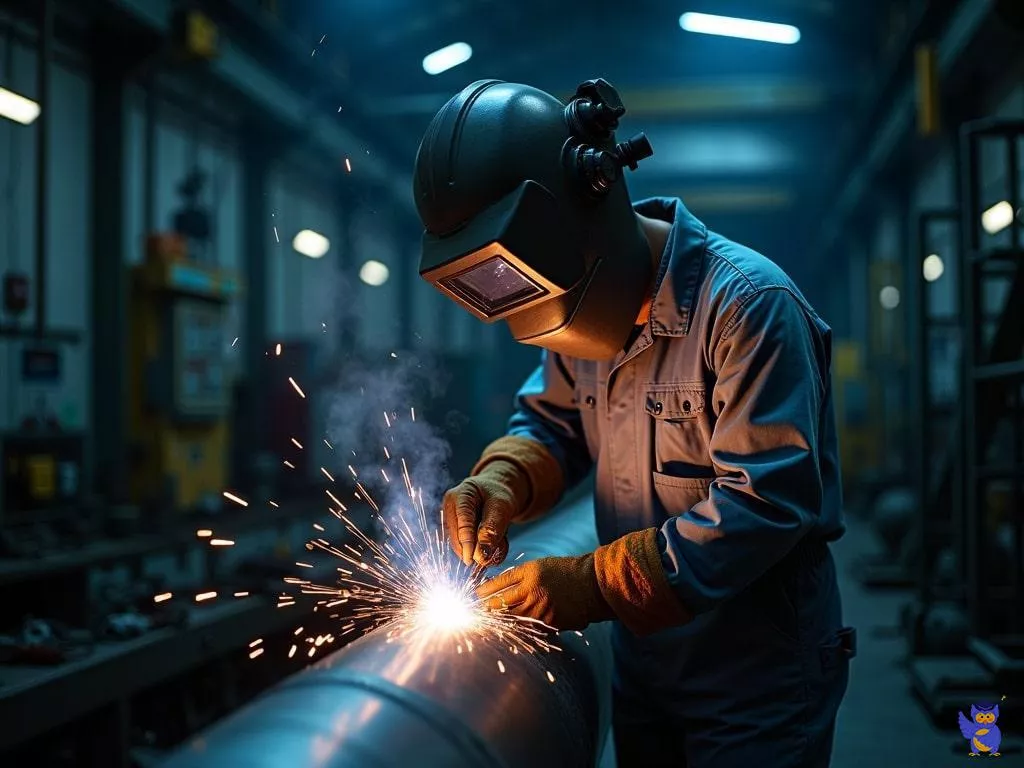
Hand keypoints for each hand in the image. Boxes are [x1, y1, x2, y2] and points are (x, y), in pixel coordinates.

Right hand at [442, 461, 526, 565]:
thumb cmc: (499, 494)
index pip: (462, 522)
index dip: (467, 543)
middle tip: (496, 553)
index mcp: (459, 495)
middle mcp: (450, 508)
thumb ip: (492, 529)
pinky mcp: (456, 532)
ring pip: (460, 546)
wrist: (498, 492)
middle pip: (457, 537)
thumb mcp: (502, 507)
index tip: (472, 560)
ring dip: (481, 551)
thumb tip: (480, 556)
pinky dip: (482, 550)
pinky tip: (496, 542)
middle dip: (476, 549)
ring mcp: (451, 521)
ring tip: (502, 541)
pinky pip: (465, 548)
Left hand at [475, 554, 612, 630]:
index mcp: (530, 573)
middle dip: (487, 608)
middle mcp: (533, 591)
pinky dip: (520, 627)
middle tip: (481, 609)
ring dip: (502, 620)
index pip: (499, 584)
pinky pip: (529, 628)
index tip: (477, 595)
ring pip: (512, 619)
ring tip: (494, 619)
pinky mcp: (550, 624)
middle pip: (501, 604)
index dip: (484, 591)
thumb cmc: (565, 572)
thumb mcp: (540, 566)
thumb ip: (519, 578)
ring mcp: (542, 609)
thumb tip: (495, 590)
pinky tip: (515, 627)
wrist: (593, 584)